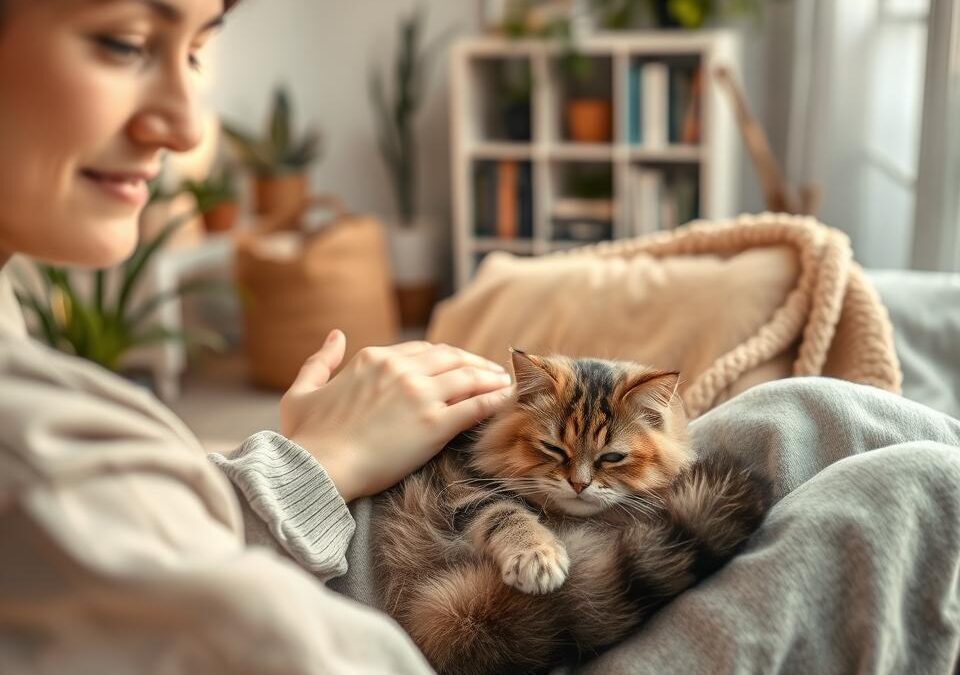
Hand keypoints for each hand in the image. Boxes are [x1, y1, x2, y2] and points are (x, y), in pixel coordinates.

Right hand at [279, 330, 514, 501]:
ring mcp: (420, 395)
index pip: (422, 350)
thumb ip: (321, 360)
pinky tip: (508, 398)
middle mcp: (400, 370)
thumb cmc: (306, 437)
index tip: (458, 363)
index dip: (445, 356)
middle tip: (490, 370)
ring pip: (468, 376)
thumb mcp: (302, 391)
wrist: (317, 468)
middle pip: (450, 357)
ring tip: (504, 381)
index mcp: (373, 359)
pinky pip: (476, 405)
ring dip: (490, 377)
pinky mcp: (435, 424)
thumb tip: (335, 335)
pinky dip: (496, 399)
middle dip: (474, 362)